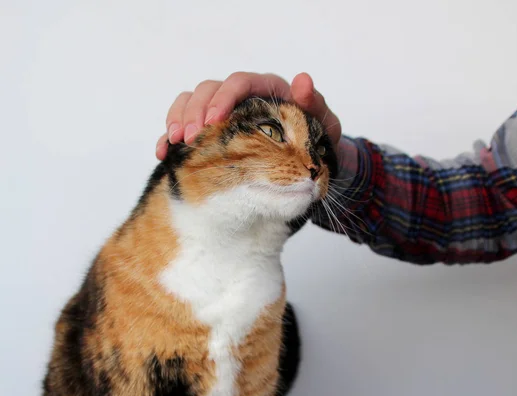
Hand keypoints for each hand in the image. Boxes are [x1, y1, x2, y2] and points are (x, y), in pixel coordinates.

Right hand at [156, 72, 340, 159]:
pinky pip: (185, 126)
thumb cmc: (316, 138)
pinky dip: (170, 136)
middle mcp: (240, 96)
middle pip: (208, 89)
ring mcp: (223, 112)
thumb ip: (313, 103)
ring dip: (179, 119)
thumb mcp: (322, 123)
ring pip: (191, 102)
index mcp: (265, 89)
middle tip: (192, 137)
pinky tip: (164, 153)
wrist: (309, 163)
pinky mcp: (211, 131)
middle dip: (196, 111)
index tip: (214, 119)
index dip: (223, 97)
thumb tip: (302, 80)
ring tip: (176, 142)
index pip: (239, 82)